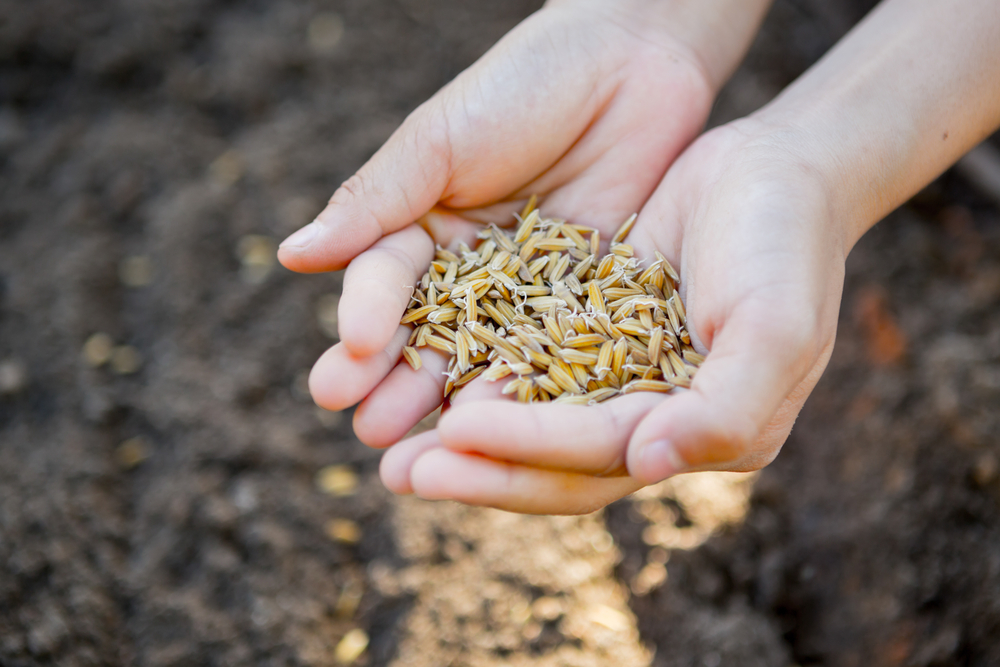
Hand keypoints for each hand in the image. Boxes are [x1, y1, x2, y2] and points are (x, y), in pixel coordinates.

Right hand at [279, 3, 769, 467]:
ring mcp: (528, 292)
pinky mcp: (587, 304)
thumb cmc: (523, 85)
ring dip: (451, 405)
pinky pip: (556, 353)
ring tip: (419, 451)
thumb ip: (375, 202)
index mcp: (422, 228)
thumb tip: (291, 255)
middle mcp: (469, 270)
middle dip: (393, 384)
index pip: (384, 284)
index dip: (365, 323)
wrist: (631, 60)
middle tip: (365, 430)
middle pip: (426, 335)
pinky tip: (506, 430)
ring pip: (485, 357)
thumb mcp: (441, 141)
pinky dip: (530, 391)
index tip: (345, 363)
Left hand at [381, 118, 844, 513]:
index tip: (455, 434)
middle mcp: (639, 415)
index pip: (595, 458)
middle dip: (474, 467)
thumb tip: (645, 465)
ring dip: (454, 427)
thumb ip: (725, 409)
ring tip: (381, 432)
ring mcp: (604, 371)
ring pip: (519, 410)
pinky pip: (511, 349)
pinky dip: (466, 359)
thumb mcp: (777, 329)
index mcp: (687, 434)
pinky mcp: (576, 323)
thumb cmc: (787, 248)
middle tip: (394, 472)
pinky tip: (412, 358)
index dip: (527, 450)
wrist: (774, 169)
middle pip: (546, 455)